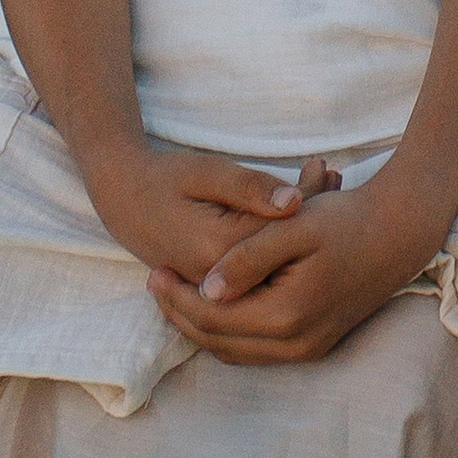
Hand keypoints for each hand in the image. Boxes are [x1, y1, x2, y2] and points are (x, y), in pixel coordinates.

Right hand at [77, 131, 305, 290]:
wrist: (123, 200)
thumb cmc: (165, 179)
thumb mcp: (207, 173)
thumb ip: (249, 189)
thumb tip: (295, 203)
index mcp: (219, 253)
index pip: (278, 235)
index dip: (309, 200)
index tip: (327, 170)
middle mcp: (220, 280)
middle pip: (281, 252)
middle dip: (313, 211)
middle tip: (333, 174)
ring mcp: (218, 287)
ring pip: (273, 260)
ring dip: (300, 224)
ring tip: (326, 183)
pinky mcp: (218, 283)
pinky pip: (259, 265)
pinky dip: (280, 236)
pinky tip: (298, 206)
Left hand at [146, 164, 438, 366]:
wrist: (401, 231)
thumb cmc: (347, 219)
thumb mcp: (293, 225)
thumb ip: (247, 257)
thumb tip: (206, 290)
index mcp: (287, 317)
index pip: (213, 319)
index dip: (178, 298)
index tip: (153, 271)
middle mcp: (295, 345)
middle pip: (218, 343)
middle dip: (181, 314)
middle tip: (155, 281)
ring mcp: (307, 350)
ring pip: (235, 351)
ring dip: (202, 326)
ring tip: (175, 292)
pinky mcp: (314, 345)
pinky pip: (256, 348)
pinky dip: (228, 330)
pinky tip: (215, 303)